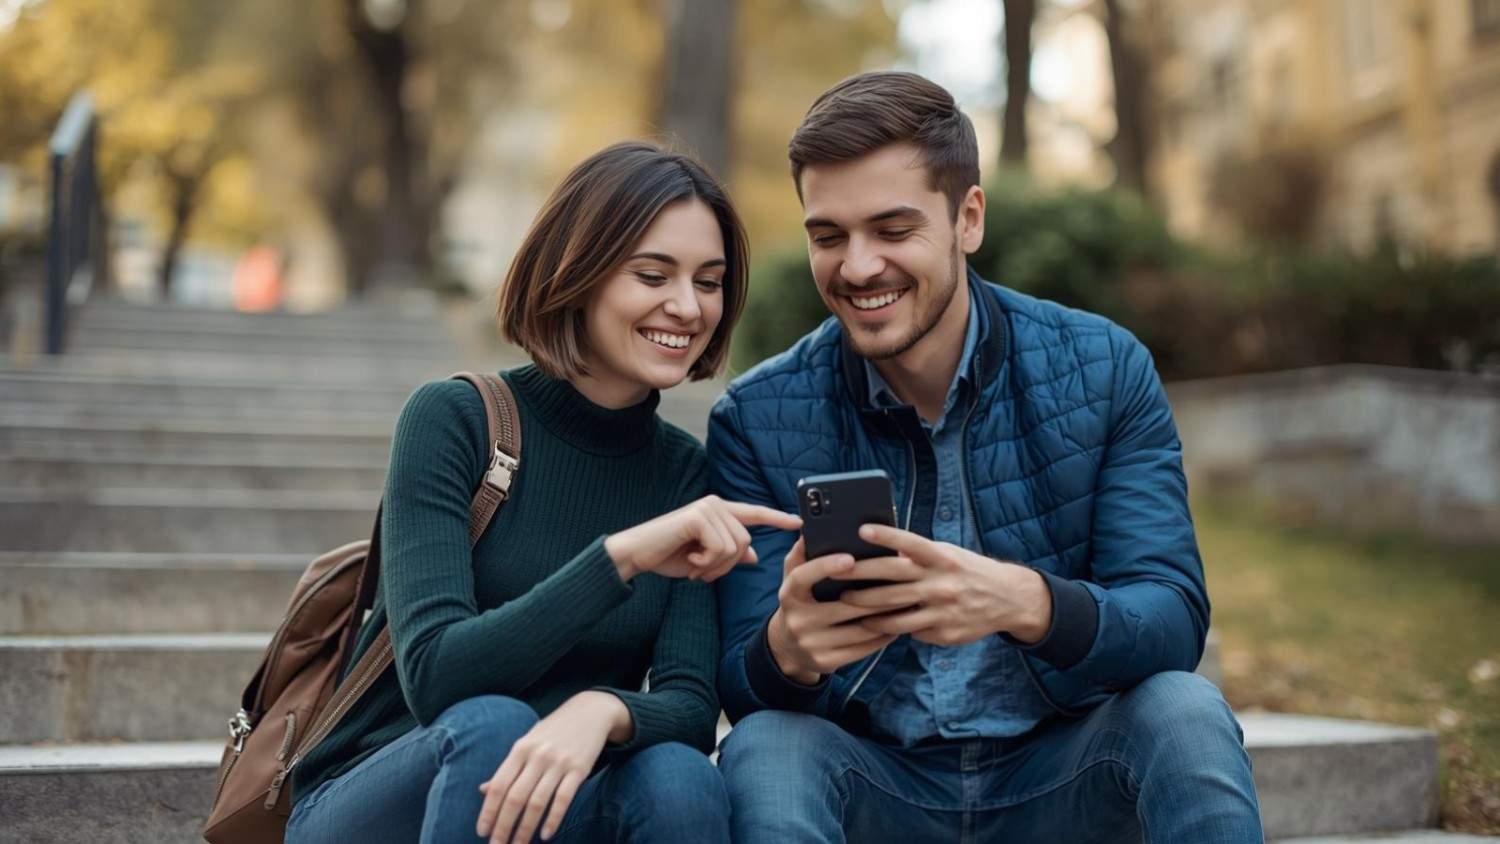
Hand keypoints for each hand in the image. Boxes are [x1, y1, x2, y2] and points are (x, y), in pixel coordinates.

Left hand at [475, 691, 630, 842]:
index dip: (488, 811)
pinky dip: (553, 819)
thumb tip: (483, 790)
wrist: (590, 711)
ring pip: (537, 802)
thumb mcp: (527, 743)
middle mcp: (537, 756)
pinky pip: (563, 799)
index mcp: (520, 749)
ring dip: (526, 829)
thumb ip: (507, 767)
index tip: (482, 832)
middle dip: (503, 827)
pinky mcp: (579, 769)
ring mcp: (559, 762)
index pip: (498, 785)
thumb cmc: (553, 731)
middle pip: (515, 798)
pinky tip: (546, 835)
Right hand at [604, 495, 800, 582]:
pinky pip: (720, 548)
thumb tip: (754, 556)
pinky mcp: (698, 517)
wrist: (637, 555)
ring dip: (715, 566)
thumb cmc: (669, 555)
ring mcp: (707, 508)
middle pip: (745, 542)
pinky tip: (689, 559)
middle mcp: (716, 505)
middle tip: (702, 572)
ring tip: (695, 565)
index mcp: (720, 512)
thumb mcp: (705, 559)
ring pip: (734, 547)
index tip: (798, 522)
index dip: (777, 517)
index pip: (755, 513)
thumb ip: (729, 555)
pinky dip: (706, 562)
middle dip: (726, 566)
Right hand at [765, 536, 898, 683]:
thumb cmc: (800, 602)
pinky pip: (862, 649)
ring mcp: (812, 644)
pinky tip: (896, 625)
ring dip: (886, 616)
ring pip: (859, 630)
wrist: (787, 648)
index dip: (825, 567)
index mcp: (789, 595)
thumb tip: (810, 529)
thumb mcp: (793, 579)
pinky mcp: (826, 662)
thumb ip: (801, 554)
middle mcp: (797, 620)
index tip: (850, 558)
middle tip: (903, 581)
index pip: (803, 577)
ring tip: (906, 603)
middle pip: (844, 606)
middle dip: (877, 594)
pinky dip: (882, 637)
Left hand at [837, 524, 1052, 645]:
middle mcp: (941, 583)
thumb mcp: (947, 555)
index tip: (861, 530)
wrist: (1006, 599)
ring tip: (846, 605)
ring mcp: (942, 610)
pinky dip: (889, 627)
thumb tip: (879, 552)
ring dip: (866, 610)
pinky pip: (909, 631)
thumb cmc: (966, 571)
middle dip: (859, 579)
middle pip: (892, 580)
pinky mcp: (943, 632)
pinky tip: (872, 625)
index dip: (886, 536)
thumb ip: (917, 556)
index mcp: (941, 558)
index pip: (910, 544)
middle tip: (834, 577)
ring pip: (894, 613)